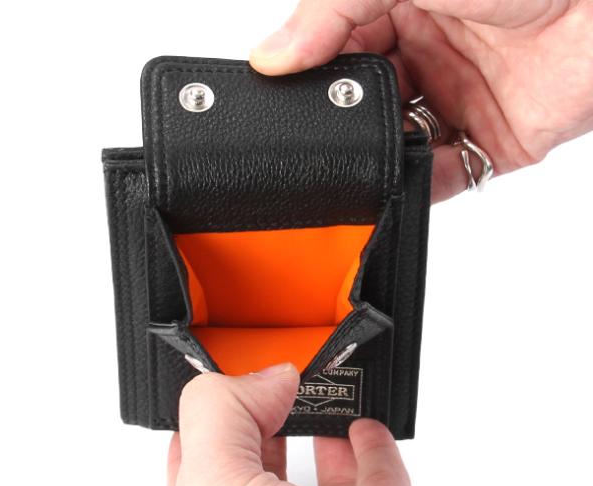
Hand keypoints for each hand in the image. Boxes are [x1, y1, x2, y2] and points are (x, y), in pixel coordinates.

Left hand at [168, 364, 447, 485]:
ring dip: (313, 436)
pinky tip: (365, 428)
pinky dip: (371, 453)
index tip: (213, 392)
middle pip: (256, 482)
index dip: (197, 435)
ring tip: (310, 397)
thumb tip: (260, 380)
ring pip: (318, 485)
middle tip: (263, 386)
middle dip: (255, 428)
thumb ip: (220, 426)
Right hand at [251, 0, 592, 201]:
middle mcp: (428, 56)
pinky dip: (419, 188)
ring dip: (379, 159)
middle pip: (365, 107)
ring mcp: (458, 101)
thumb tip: (272, 55)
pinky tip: (400, 186)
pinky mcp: (491, 141)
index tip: (287, 97)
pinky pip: (444, 176)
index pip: (337, 53)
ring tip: (368, 156)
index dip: (312, 79)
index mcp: (401, 8)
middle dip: (346, 124)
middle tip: (334, 128)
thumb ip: (333, 11)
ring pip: (399, 146)